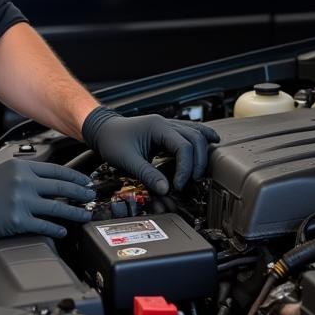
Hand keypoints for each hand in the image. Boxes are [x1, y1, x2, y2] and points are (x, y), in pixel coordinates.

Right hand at [0, 158, 95, 238]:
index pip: (57, 170)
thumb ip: (27, 172)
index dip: (75, 177)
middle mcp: (25, 182)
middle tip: (92, 197)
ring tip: (85, 215)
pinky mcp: (18, 220)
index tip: (86, 182)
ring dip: (75, 212)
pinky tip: (63, 230)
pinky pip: (44, 225)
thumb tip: (48, 180)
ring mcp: (22, 201)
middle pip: (62, 187)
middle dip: (81, 193)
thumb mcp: (6, 170)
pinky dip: (56, 228)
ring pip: (57, 207)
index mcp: (23, 168)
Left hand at [81, 107, 219, 193]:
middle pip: (195, 138)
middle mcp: (165, 123)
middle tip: (192, 181)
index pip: (183, 146)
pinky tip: (211, 141)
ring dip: (204, 149)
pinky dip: (201, 138)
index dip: (185, 168)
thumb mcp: (127, 160)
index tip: (178, 185)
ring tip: (207, 167)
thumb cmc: (112, 141)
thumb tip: (166, 190)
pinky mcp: (167, 131)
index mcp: (157, 127)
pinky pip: (190, 132)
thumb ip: (148, 175)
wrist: (102, 130)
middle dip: (198, 161)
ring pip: (196, 132)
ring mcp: (167, 125)